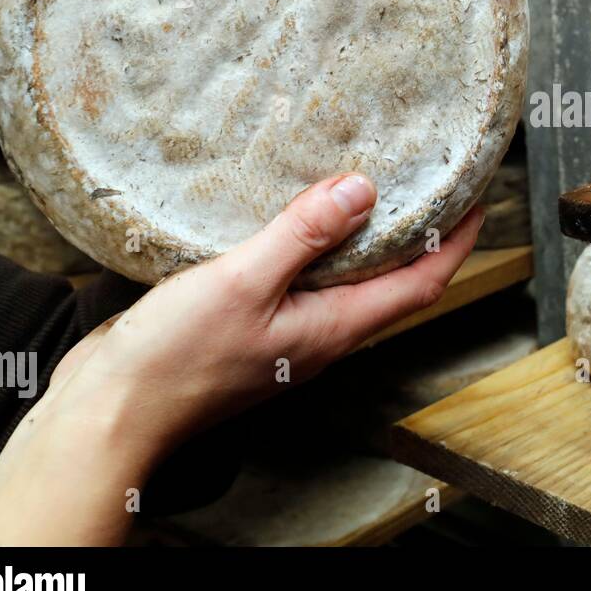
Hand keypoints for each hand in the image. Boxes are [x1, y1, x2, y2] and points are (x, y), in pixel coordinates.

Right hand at [0, 174, 482, 544]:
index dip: (458, 240)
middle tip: (434, 178)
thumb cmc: (174, 362)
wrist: (110, 412)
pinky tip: (298, 215)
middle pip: (394, 281)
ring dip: (369, 236)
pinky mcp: (252, 324)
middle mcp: (322, 332)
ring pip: (348, 279)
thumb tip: (364, 189)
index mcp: (335, 328)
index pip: (422, 283)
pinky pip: (303, 278)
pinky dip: (317, 243)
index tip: (480, 195)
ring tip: (375, 184)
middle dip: (423, 233)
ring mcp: (288, 331)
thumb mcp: (243, 283)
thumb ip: (304, 235)